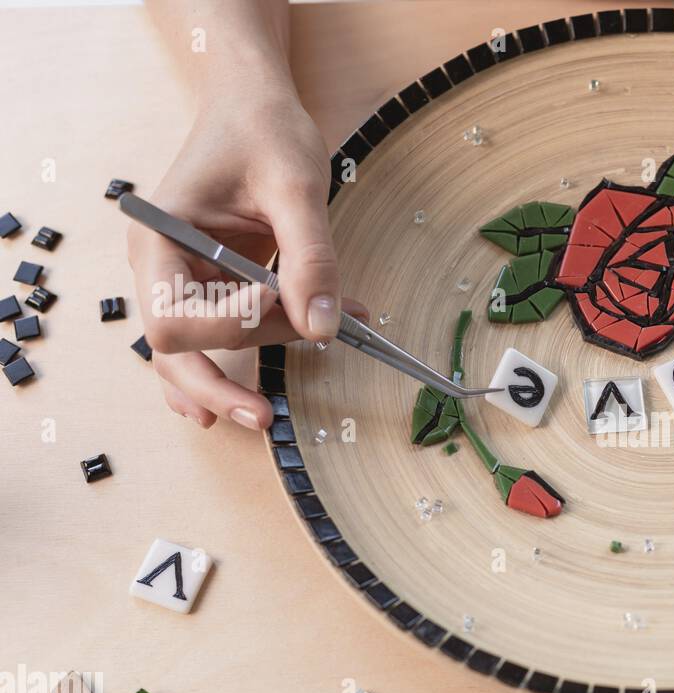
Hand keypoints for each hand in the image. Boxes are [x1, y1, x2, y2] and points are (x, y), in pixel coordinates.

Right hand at [127, 90, 353, 428]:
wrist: (257, 104)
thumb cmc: (265, 128)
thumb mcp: (296, 187)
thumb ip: (310, 257)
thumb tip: (324, 327)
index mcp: (160, 234)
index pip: (172, 314)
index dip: (227, 323)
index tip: (276, 301)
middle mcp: (160, 262)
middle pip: (172, 348)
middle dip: (216, 383)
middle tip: (263, 417)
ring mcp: (182, 278)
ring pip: (190, 354)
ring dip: (230, 379)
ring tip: (268, 411)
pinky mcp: (212, 286)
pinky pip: (213, 339)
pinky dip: (238, 363)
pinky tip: (243, 400)